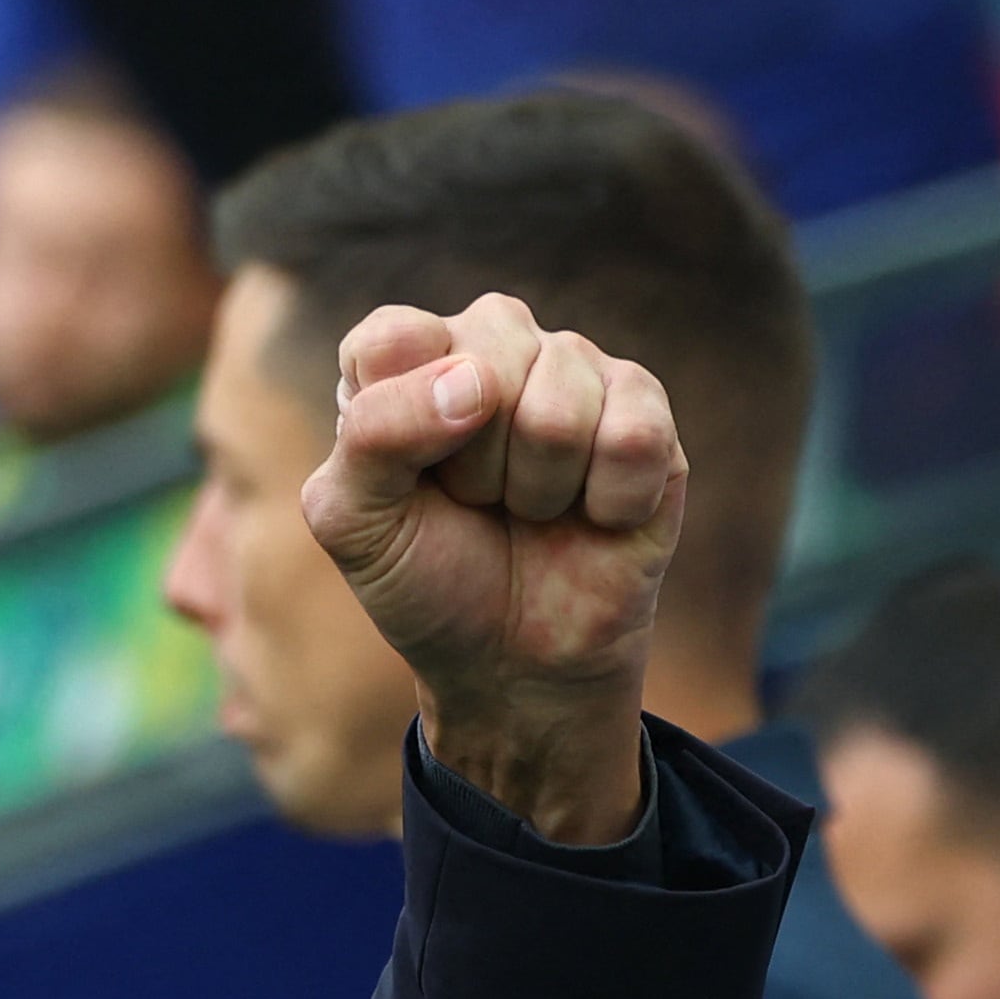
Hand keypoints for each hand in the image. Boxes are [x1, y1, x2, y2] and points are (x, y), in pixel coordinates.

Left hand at [301, 293, 683, 842]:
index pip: (395, 338)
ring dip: (537, 490)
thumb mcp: (354, 523)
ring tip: (529, 511)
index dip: (400, 416)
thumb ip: (373, 435)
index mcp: (403, 360)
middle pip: (487, 362)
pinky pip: (633, 437)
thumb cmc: (426, 580)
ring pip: (560, 407)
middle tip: (474, 503)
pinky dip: (605, 504)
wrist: (513, 660)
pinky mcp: (645, 413)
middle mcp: (490, 344)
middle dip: (473, 466)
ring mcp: (573, 370)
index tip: (405, 478)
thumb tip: (474, 382)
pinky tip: (592, 516)